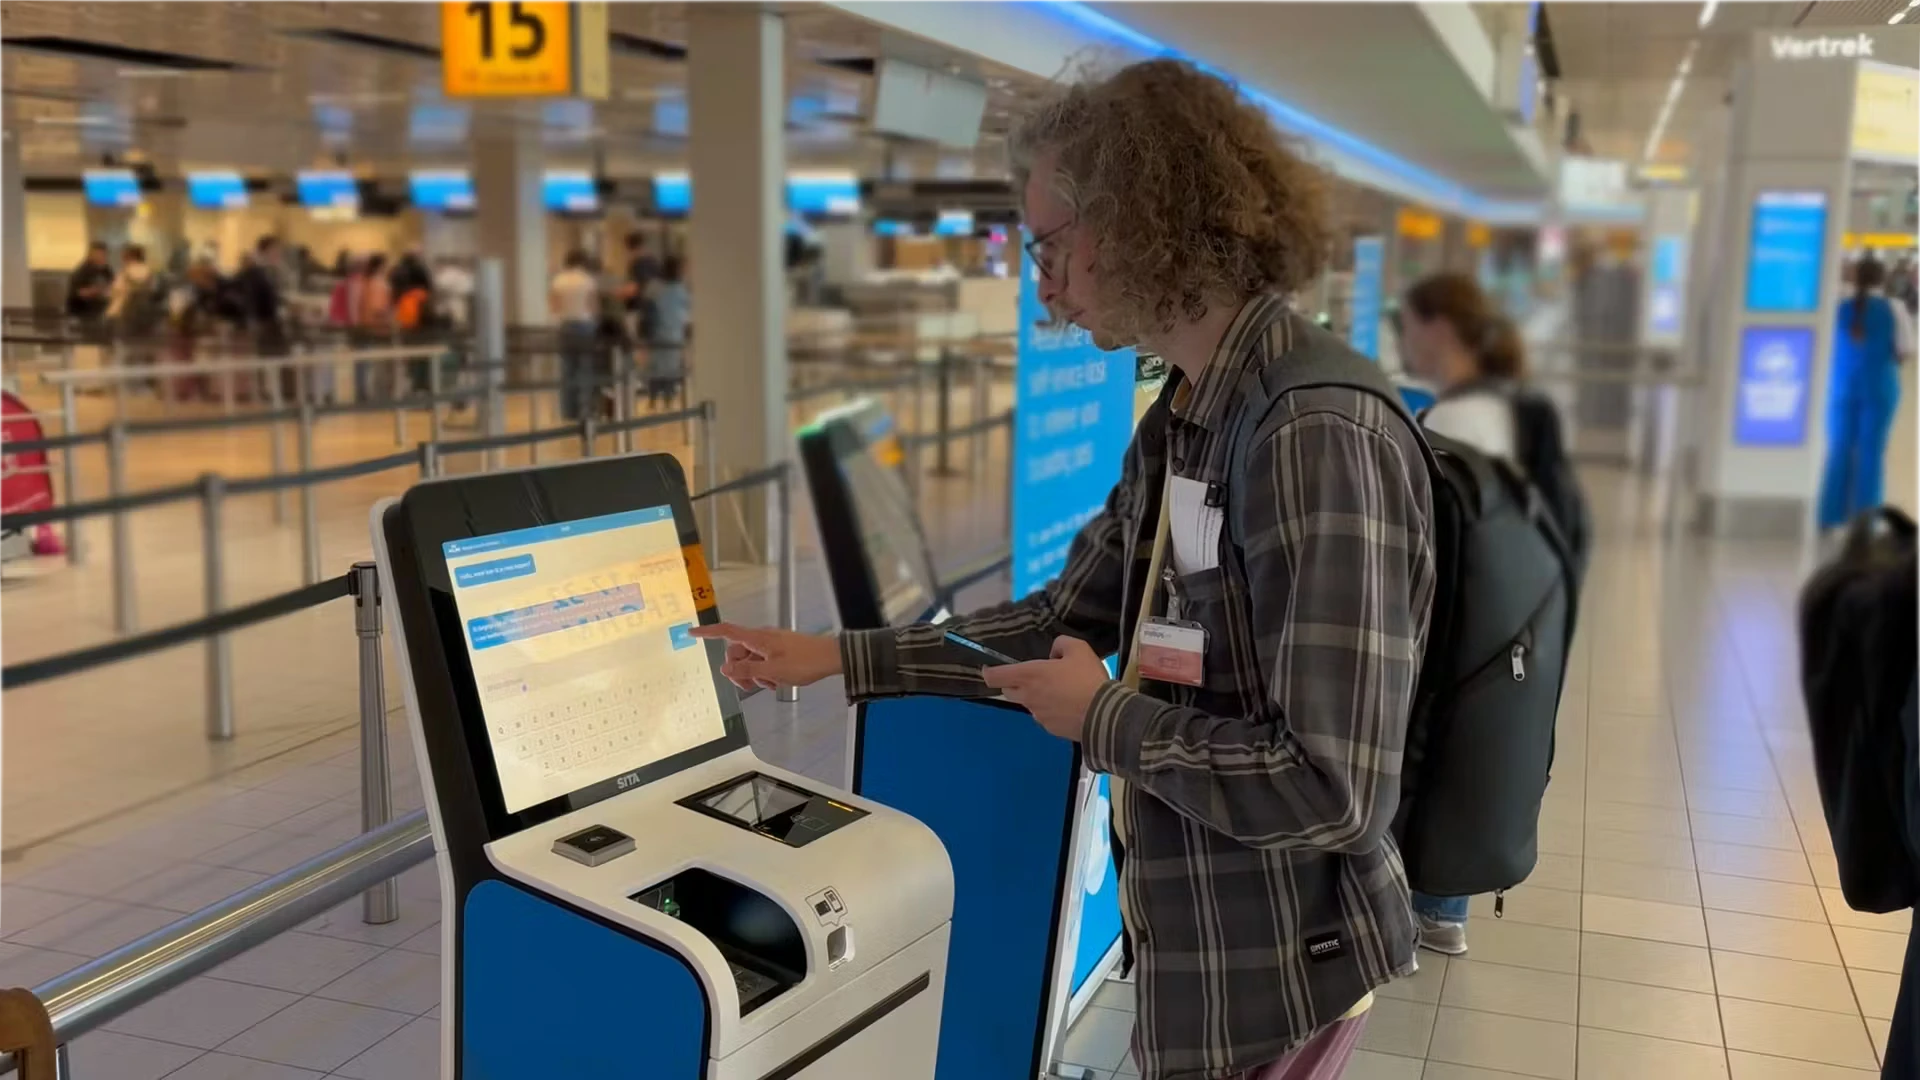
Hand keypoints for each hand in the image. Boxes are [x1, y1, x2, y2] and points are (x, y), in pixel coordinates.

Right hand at [689, 622, 841, 691]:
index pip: (727, 632)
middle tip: (751, 687)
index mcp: (757, 639)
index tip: (691, 632)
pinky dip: (764, 672)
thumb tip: (724, 668)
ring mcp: (770, 644)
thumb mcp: (772, 671)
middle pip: (737, 652)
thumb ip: (747, 670)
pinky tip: (776, 682)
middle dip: (739, 671)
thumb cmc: (803, 663)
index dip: (708, 632)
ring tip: (771, 685)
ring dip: (754, 674)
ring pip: (750, 660)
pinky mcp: (779, 650)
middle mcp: (761, 638)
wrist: (831, 657)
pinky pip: (762, 661)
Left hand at [981, 636, 1110, 741]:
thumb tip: (1053, 654)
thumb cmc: (1087, 678)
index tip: (989, 669)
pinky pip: (1043, 716)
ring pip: (1028, 704)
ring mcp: (1038, 715)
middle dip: (1015, 683)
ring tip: (1060, 691)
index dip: (988, 672)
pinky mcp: (1050, 728)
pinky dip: (1050, 710)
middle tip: (1034, 677)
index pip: (995, 676)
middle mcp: (1028, 696)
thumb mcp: (1078, 648)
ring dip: (1035, 697)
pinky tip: (1068, 706)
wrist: (1104, 714)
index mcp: (1029, 675)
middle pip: (1008, 691)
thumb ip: (1060, 644)